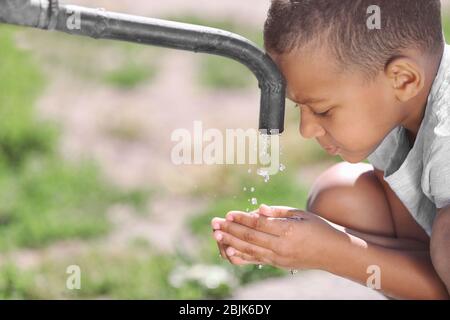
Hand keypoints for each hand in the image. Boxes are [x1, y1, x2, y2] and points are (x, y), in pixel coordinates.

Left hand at [212, 204, 341, 269]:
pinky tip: (229, 251)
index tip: (228, 213)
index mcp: (288, 230)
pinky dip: (242, 255)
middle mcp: (282, 246)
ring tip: (217, 235)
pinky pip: (256, 260)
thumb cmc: (318, 228)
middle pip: (251, 237)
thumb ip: (278, 212)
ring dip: (232, 242)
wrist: (333, 253)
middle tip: (215, 224)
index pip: (259, 224)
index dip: (242, 218)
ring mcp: (279, 257)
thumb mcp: (301, 214)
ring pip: (250, 249)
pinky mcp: (278, 264)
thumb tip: (259, 208)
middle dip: (231, 229)